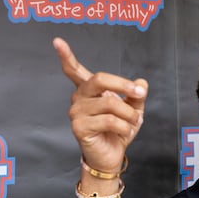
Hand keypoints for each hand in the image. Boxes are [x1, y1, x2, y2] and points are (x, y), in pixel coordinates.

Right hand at [53, 37, 147, 173]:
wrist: (112, 155)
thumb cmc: (118, 129)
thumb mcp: (133, 108)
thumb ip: (136, 94)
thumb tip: (141, 83)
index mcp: (89, 90)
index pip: (74, 70)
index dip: (66, 56)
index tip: (57, 41)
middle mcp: (79, 98)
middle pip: (100, 79)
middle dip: (124, 85)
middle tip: (139, 94)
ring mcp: (76, 112)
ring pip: (111, 103)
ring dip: (129, 114)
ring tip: (133, 122)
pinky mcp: (79, 127)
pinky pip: (109, 121)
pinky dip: (124, 127)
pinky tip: (124, 132)